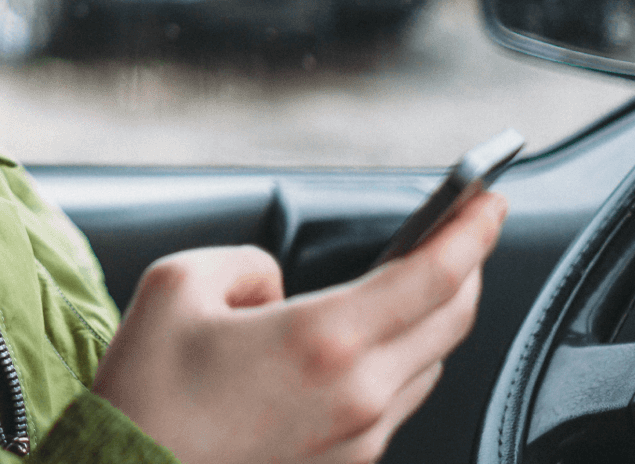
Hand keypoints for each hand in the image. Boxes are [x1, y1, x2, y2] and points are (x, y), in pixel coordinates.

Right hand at [92, 191, 505, 463]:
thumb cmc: (146, 394)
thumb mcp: (177, 286)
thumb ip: (247, 263)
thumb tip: (279, 286)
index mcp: (324, 340)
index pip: (434, 275)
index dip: (473, 229)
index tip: (489, 197)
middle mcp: (358, 394)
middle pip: (452, 320)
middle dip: (467, 266)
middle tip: (463, 230)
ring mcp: (357, 437)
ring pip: (429, 363)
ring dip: (433, 316)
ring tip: (416, 282)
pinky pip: (396, 401)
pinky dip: (399, 358)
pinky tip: (368, 340)